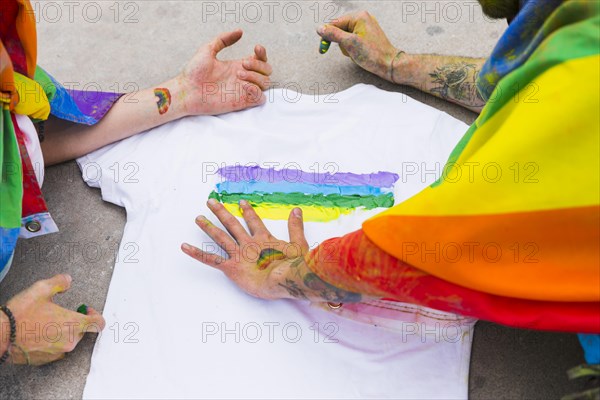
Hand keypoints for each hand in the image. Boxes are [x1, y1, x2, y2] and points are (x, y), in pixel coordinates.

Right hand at [1, 274, 105, 365]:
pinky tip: (40, 334)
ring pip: (69, 340)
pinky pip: (57, 350)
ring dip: (63, 331)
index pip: (99, 324)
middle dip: (75, 321)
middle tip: (60, 313)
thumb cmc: (20, 313)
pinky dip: (53, 342)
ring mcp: (58, 353)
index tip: (85, 310)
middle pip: (83, 331)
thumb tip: (68, 281)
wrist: (0, 335)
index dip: (95, 315)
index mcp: (73, 324)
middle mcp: (69, 341)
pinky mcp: (47, 360)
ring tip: (47, 323)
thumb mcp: (41, 289)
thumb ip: (60, 282)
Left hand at [177, 29, 271, 115]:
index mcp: (237, 65)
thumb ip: (224, 39)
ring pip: (266, 83)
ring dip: (256, 76)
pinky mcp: (241, 102)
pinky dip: (257, 91)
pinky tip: (244, 86)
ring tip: (239, 75)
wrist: (187, 90)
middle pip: (266, 71)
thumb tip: (240, 31)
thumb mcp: (208, 49)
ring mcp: (243, 90)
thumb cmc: (194, 72)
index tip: (256, 48)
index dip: (262, 54)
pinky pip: (260, 98)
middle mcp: (243, 78)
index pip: (260, 60)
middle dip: (259, 65)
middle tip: (242, 64)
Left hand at [181, 199, 308, 299]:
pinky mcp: (231, 267)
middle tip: (210, 201)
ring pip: (220, 237)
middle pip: (232, 224)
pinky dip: (196, 253)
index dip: (247, 211)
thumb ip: (295, 227)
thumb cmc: (294, 266)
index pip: (253, 221)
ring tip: (198, 218)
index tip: (241, 202)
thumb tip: (296, 210)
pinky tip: (184, 247)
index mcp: (264, 239)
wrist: (285, 279)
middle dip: (221, 212)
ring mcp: (238, 254)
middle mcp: (248, 243)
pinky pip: (211, 259)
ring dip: (208, 227)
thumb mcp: (298, 245)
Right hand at [317, 11, 398, 80]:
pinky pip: (353, 41)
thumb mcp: (349, 44)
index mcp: (359, 17)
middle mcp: (363, 19)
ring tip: (357, 53)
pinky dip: (353, 49)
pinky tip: (360, 54)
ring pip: (346, 37)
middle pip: (340, 30)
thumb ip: (333, 35)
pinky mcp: (368, 36)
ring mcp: (366, 27)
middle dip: (342, 44)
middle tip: (350, 51)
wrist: (389, 64)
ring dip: (347, 48)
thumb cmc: (373, 54)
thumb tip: (320, 28)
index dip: (328, 36)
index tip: (323, 48)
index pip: (335, 23)